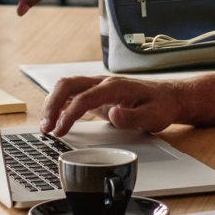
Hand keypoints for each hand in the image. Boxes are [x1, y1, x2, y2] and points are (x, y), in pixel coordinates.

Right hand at [40, 75, 181, 136]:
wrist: (170, 97)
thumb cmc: (162, 106)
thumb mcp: (153, 116)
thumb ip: (133, 117)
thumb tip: (113, 114)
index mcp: (116, 87)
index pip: (84, 98)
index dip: (68, 114)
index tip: (59, 131)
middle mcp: (105, 83)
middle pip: (69, 85)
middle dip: (52, 104)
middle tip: (45, 128)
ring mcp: (101, 86)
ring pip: (68, 86)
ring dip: (53, 103)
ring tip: (46, 125)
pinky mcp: (99, 94)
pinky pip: (74, 93)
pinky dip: (61, 103)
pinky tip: (55, 117)